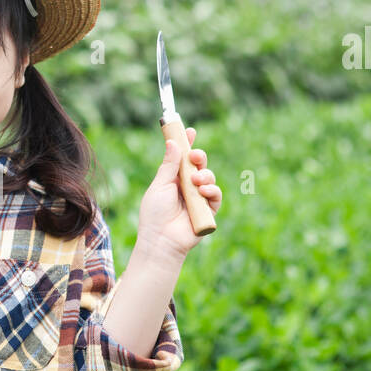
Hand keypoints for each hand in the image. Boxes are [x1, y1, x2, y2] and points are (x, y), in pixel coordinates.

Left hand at [137, 126, 221, 259]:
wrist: (161, 239)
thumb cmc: (155, 214)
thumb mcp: (160, 185)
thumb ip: (169, 165)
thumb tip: (172, 142)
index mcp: (173, 179)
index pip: (182, 158)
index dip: (187, 144)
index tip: (190, 130)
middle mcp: (187, 186)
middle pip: (198, 165)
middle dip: (199, 157)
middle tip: (195, 156)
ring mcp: (198, 198)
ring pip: (209, 177)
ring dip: (204, 175)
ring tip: (196, 181)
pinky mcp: (208, 210)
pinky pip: (216, 195)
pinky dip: (212, 191)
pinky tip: (204, 191)